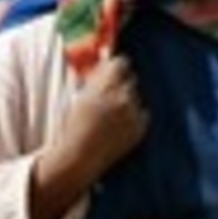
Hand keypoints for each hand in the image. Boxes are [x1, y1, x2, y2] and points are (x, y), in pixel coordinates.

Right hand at [58, 54, 146, 179]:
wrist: (80, 156)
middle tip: (111, 96)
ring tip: (113, 116)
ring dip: (128, 101)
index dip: (117, 68)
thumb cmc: (75, 126)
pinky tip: (119, 126)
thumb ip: (97, 79)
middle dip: (122, 84)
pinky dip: (134, 117)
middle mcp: (122, 95)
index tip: (113, 73)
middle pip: (131, 78)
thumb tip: (106, 62)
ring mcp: (133, 112)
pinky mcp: (141, 127)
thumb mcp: (80, 96)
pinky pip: (142, 113)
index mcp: (105, 85)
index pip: (122, 62)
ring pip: (136, 96)